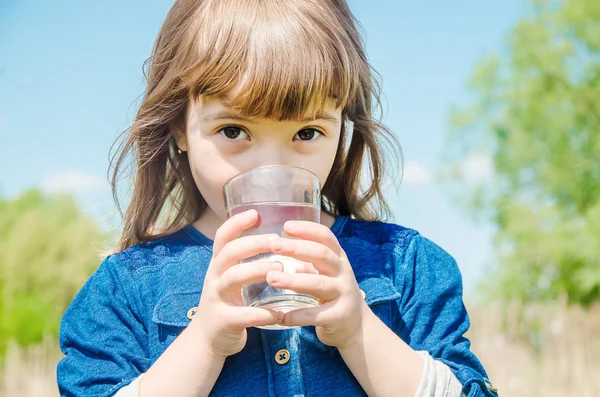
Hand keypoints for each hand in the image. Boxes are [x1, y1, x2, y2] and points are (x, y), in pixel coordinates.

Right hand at [190, 210, 298, 357]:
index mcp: (218, 264)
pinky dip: (262, 314)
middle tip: (277, 241)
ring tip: (280, 269)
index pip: (222, 237)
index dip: (237, 223)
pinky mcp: (223, 321)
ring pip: (232, 278)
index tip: (256, 213)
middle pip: (229, 252)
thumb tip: (281, 241)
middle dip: (253, 243)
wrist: (207, 340)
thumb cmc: (228, 303)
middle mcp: (214, 277)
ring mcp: (216, 298)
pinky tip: (279, 313)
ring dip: (256, 270)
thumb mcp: (232, 278)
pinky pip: (242, 315)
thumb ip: (247, 261)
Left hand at [265, 220, 368, 348]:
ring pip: (318, 284)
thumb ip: (307, 262)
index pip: (325, 237)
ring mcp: (344, 294)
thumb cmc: (334, 294)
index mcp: (338, 258)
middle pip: (321, 255)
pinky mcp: (340, 316)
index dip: (307, 229)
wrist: (358, 326)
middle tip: (274, 245)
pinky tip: (280, 317)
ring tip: (271, 278)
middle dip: (296, 248)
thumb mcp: (325, 273)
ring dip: (293, 280)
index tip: (286, 226)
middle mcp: (343, 272)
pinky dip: (297, 316)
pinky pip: (316, 315)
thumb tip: (280, 248)